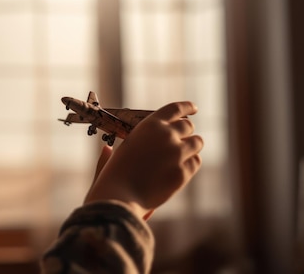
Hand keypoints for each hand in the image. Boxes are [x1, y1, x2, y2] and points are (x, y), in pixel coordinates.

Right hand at [84, 101, 202, 218]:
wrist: (120, 197)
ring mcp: (177, 153)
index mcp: (150, 125)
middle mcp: (166, 135)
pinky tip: (180, 169)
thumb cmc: (114, 176)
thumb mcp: (117, 154)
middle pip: (188, 126)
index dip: (187, 107)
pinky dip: (190, 164)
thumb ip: (120, 149)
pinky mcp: (183, 172)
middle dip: (186, 132)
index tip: (194, 109)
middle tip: (182, 139)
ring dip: (192, 146)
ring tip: (184, 154)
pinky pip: (195, 162)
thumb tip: (107, 149)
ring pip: (197, 142)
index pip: (175, 108)